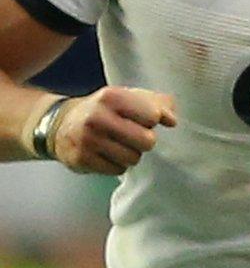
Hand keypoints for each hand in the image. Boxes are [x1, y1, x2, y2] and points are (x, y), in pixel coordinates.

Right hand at [48, 86, 178, 174]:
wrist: (61, 124)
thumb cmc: (105, 110)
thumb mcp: (128, 97)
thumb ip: (158, 103)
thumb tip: (171, 121)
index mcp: (111, 97)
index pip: (153, 116)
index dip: (151, 120)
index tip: (141, 119)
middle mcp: (97, 117)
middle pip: (147, 141)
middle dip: (144, 141)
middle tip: (131, 135)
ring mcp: (87, 140)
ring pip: (133, 158)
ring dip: (130, 154)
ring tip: (116, 144)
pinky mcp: (81, 159)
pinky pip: (118, 170)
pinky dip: (116, 165)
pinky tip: (105, 154)